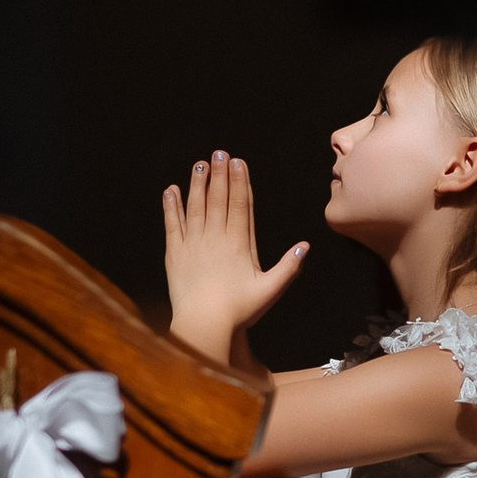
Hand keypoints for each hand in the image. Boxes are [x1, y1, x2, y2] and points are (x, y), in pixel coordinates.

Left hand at [162, 152, 307, 361]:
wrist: (204, 325)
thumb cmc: (239, 310)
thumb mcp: (270, 290)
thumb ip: (288, 267)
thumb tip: (305, 246)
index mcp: (238, 244)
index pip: (239, 205)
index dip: (239, 181)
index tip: (238, 163)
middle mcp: (215, 238)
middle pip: (217, 199)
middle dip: (219, 174)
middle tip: (219, 153)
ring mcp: (193, 244)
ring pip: (195, 207)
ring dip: (197, 184)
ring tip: (199, 165)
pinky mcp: (175, 254)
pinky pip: (172, 224)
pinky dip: (171, 206)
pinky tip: (171, 190)